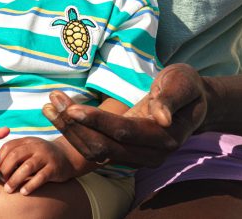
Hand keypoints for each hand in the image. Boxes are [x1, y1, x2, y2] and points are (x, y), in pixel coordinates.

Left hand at [0, 137, 78, 195]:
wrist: (67, 157)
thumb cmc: (42, 156)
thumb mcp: (30, 150)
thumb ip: (16, 154)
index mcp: (27, 141)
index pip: (9, 146)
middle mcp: (36, 146)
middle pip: (16, 155)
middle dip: (5, 169)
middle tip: (1, 180)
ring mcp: (46, 157)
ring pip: (27, 167)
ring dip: (15, 179)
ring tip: (8, 189)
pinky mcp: (54, 168)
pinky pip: (41, 177)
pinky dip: (30, 185)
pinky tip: (23, 192)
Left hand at [42, 64, 208, 167]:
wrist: (192, 103)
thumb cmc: (186, 87)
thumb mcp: (182, 84)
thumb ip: (170, 99)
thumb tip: (162, 118)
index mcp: (164, 138)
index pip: (124, 132)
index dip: (97, 121)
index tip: (72, 108)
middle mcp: (149, 155)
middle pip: (104, 147)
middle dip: (75, 126)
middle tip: (52, 102)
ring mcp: (135, 157)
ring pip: (95, 152)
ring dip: (70, 131)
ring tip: (49, 106)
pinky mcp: (124, 153)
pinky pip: (95, 148)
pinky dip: (75, 132)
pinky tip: (57, 114)